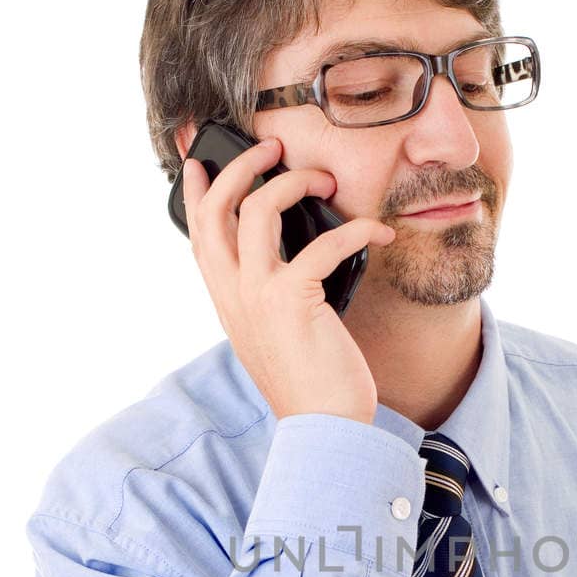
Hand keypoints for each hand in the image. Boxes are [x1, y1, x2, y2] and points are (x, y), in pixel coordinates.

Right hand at [181, 136, 394, 423]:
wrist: (324, 428)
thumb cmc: (310, 384)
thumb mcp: (275, 336)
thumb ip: (268, 298)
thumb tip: (292, 262)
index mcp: (226, 300)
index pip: (197, 235)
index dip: (196, 192)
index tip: (199, 160)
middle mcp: (232, 294)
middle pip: (217, 209)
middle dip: (241, 167)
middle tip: (273, 148)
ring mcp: (257, 295)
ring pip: (257, 210)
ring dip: (293, 182)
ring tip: (323, 178)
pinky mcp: (292, 300)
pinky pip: (323, 244)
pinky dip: (357, 229)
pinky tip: (380, 232)